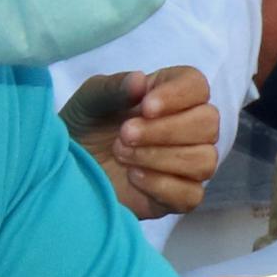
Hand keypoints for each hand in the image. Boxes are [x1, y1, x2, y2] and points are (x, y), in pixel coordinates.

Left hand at [62, 67, 217, 217]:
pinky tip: (133, 176)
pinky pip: (191, 194)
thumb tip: (139, 80)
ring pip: (205, 160)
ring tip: (122, 154)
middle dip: (166, 130)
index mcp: (170, 94)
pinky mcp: (179, 196)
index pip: (197, 86)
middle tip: (125, 134)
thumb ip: (113, 88)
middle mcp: (187, 127)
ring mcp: (187, 164)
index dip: (178, 96)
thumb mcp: (90, 100)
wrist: (67, 167)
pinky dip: (161, 186)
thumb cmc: (84, 127)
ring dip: (161, 158)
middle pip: (209, 123)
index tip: (146, 107)